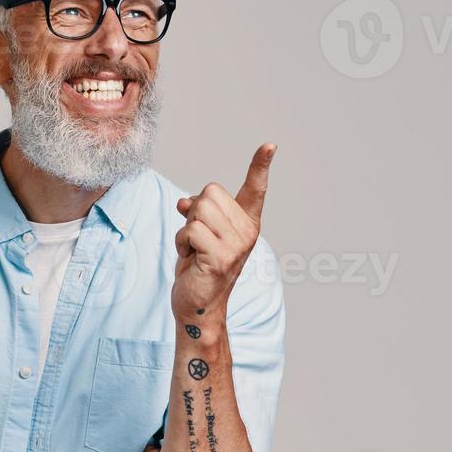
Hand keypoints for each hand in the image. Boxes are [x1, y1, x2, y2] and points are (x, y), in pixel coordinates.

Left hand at [170, 143, 274, 322]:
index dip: (260, 166)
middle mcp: (247, 232)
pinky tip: (191, 259)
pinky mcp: (220, 258)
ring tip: (194, 251)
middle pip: (209, 193)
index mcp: (246, 223)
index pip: (255, 189)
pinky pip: (190, 230)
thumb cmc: (198, 268)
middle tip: (197, 240)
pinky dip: (182, 243)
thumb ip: (197, 213)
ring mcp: (236, 246)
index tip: (269, 145)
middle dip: (193, 212)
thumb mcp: (198, 234)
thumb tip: (184, 201)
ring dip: (186, 230)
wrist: (197, 306)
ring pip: (198, 210)